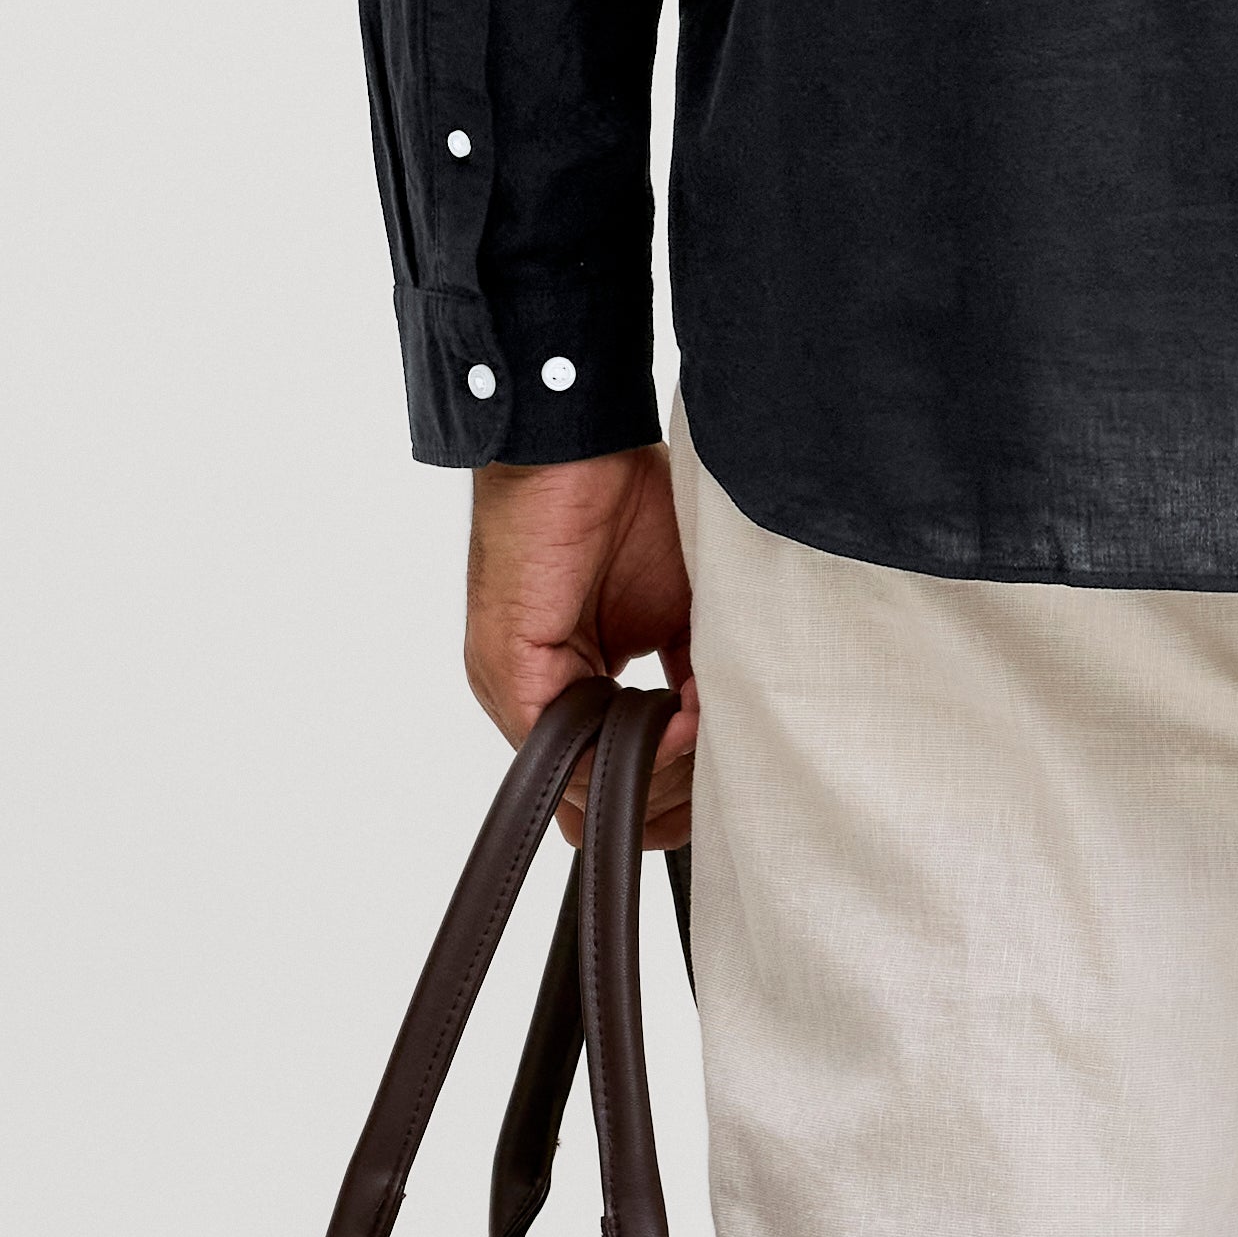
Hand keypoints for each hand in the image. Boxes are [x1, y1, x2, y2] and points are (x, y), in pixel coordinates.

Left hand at [465, 446, 697, 842]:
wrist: (579, 441)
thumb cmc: (625, 507)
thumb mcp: (683, 613)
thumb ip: (694, 682)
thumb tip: (724, 743)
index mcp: (573, 683)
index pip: (613, 777)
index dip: (670, 795)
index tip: (727, 779)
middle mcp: (537, 696)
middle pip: (598, 795)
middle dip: (670, 794)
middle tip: (725, 767)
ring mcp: (515, 688)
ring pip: (584, 781)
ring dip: (659, 770)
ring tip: (708, 734)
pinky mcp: (510, 669)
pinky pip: (570, 742)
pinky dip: (634, 743)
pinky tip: (681, 720)